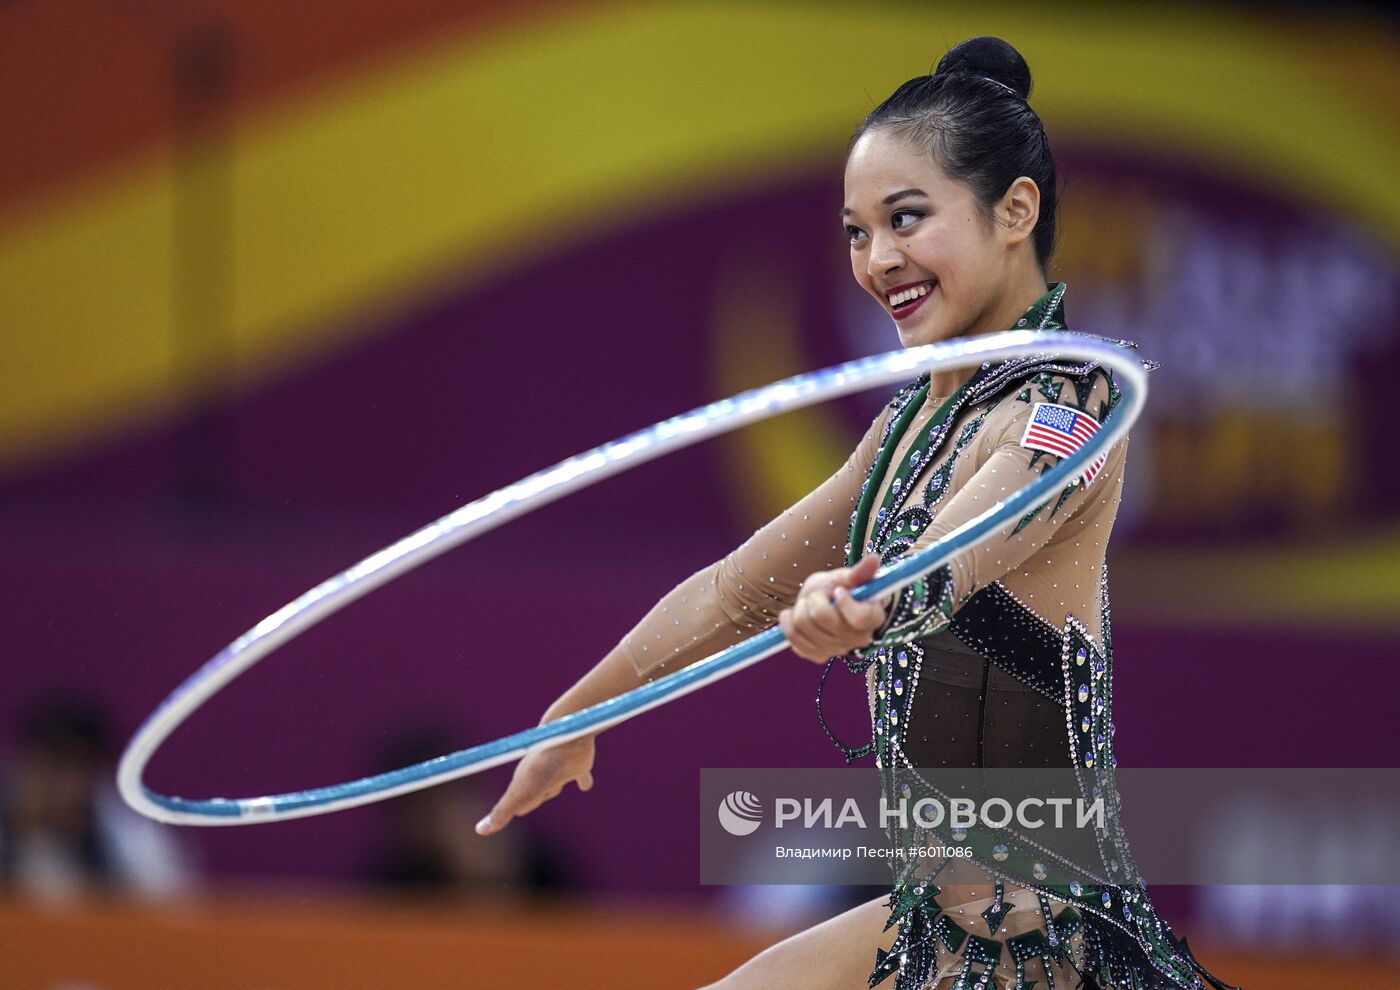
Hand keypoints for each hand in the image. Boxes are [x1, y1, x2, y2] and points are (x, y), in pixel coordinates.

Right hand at [475, 730, 595, 835]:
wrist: (565, 738)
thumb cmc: (541, 768)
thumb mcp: (519, 794)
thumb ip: (502, 812)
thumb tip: (478, 831)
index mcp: (526, 781)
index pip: (519, 803)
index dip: (515, 810)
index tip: (507, 816)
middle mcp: (542, 775)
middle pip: (537, 793)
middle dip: (532, 800)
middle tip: (526, 808)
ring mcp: (561, 770)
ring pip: (556, 782)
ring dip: (554, 787)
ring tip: (554, 790)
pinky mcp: (580, 765)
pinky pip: (582, 775)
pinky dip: (584, 780)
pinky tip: (587, 786)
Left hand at [778, 552, 888, 663]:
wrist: (820, 604)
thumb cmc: (837, 589)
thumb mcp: (845, 577)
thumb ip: (859, 572)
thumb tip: (875, 558)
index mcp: (872, 618)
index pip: (859, 618)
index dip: (844, 603)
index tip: (837, 590)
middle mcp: (858, 639)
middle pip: (822, 617)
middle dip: (814, 598)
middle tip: (819, 595)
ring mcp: (837, 650)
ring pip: (803, 624)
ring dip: (800, 608)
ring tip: (808, 605)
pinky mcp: (816, 656)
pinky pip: (792, 637)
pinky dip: (788, 622)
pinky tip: (795, 616)